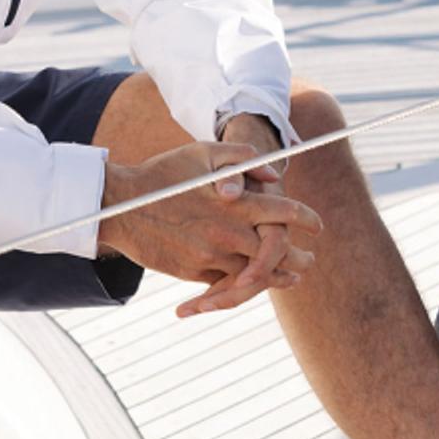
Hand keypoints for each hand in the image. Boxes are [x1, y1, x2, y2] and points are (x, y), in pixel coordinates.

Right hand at [96, 140, 320, 318]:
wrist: (121, 205)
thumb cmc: (165, 174)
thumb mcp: (203, 153)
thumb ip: (242, 158)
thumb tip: (275, 174)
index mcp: (235, 202)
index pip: (284, 213)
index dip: (307, 220)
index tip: (317, 226)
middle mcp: (228, 232)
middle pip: (277, 252)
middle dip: (299, 258)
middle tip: (310, 260)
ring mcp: (210, 255)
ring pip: (255, 275)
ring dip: (278, 278)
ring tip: (293, 278)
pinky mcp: (193, 272)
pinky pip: (227, 284)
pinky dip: (245, 285)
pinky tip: (255, 283)